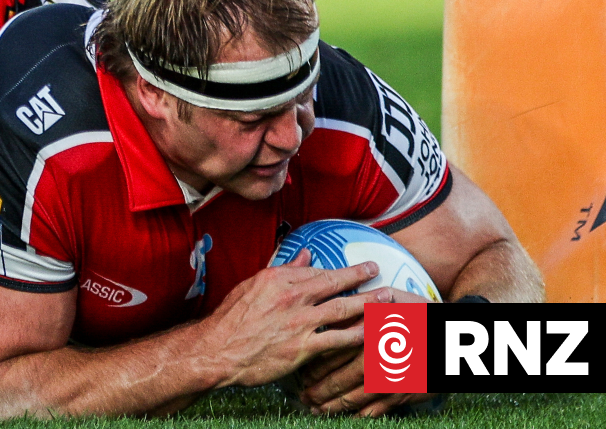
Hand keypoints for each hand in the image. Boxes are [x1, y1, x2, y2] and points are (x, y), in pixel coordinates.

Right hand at [198, 250, 392, 388]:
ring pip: (344, 309)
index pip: (318, 271)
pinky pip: (338, 340)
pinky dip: (358, 336)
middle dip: (361, 277)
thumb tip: (305, 255)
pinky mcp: (303, 347)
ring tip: (388, 298)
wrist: (218, 350)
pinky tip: (373, 334)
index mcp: (279, 279)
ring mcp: (300, 322)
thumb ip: (282, 271)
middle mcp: (293, 297)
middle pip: (336, 284)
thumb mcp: (252, 286)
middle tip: (379, 271)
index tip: (356, 267)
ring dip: (369, 303)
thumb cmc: (230, 319)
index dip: (341, 270)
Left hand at [299, 288, 432, 416]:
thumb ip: (360, 305)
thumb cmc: (419, 313)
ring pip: (353, 396)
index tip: (302, 374)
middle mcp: (374, 356)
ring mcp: (388, 378)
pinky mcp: (402, 392)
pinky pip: (375, 408)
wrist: (450, 335)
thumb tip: (333, 305)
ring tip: (318, 409)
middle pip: (338, 378)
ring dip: (333, 405)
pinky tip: (347, 415)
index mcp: (367, 332)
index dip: (313, 365)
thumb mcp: (389, 299)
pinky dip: (359, 414)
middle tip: (303, 397)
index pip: (330, 352)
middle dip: (317, 390)